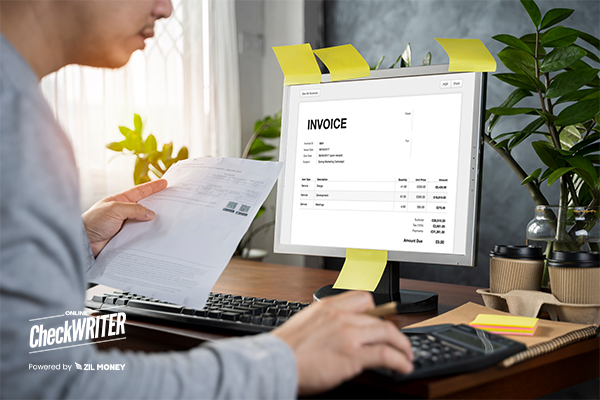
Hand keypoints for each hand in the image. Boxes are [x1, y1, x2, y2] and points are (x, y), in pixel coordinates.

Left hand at [82, 179, 167, 256]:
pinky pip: (140, 234)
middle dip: (157, 204)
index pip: (139, 192)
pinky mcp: (125, 238)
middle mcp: (123, 212)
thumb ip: (133, 209)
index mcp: (119, 201)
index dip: (152, 187)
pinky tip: (155, 235)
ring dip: (153, 222)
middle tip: (171, 201)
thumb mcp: (114, 210)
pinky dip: (147, 234)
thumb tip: (150, 213)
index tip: (164, 183)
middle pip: (144, 206)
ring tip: (167, 220)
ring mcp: (125, 225)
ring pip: (143, 222)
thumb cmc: (93, 222)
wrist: (84, 242)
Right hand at [271, 291, 413, 395]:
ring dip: (402, 346)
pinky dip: (399, 360)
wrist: (275, 362)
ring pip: (388, 333)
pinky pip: (385, 354)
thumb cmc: (285, 349)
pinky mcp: (353, 355)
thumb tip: (337, 332)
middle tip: (398, 342)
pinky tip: (403, 367)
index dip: (378, 310)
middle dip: (393, 332)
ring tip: (407, 356)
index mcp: (328, 306)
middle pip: (380, 318)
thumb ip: (325, 323)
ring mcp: (348, 335)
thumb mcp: (306, 324)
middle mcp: (341, 316)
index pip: (364, 298)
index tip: (383, 319)